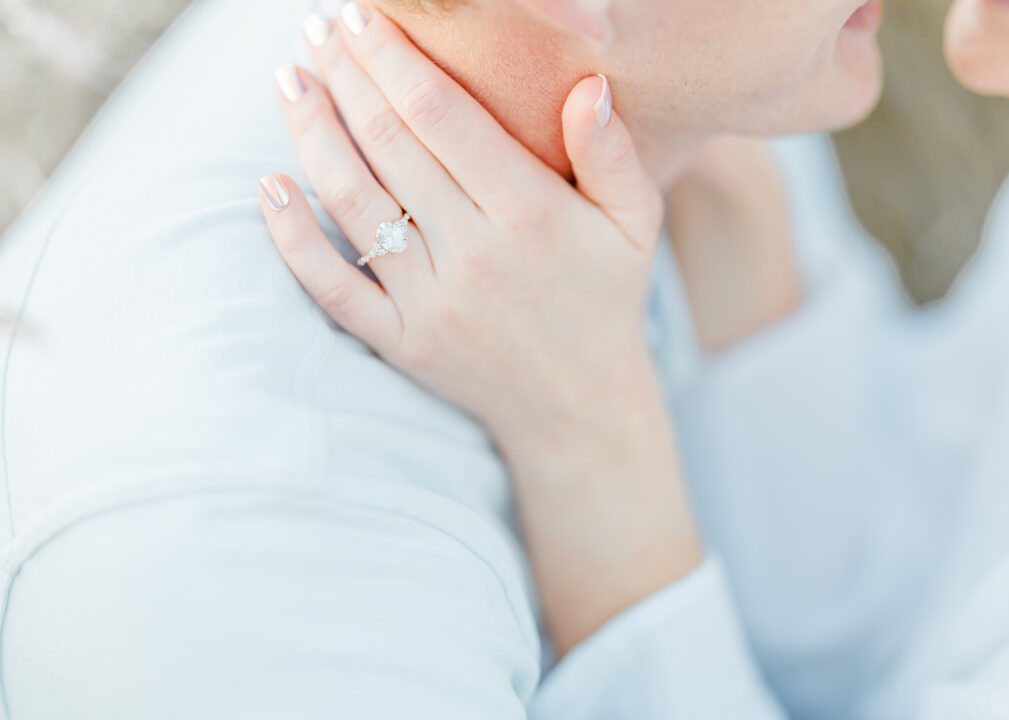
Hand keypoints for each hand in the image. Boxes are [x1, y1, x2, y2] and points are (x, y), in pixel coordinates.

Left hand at [259, 4, 700, 657]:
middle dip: (345, 75)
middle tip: (315, 30)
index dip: (393, 56)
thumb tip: (588, 85)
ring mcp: (431, 301)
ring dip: (312, 134)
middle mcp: (473, 253)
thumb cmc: (605, 301)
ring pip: (351, 202)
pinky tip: (267, 187)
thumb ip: (614, 154)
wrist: (580, 407)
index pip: (441, 113)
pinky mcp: (401, 341)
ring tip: (289, 83)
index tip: (364, 17)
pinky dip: (292, 239)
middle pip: (388, 143)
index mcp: (530, 212)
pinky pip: (333, 287)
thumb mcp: (635, 225)